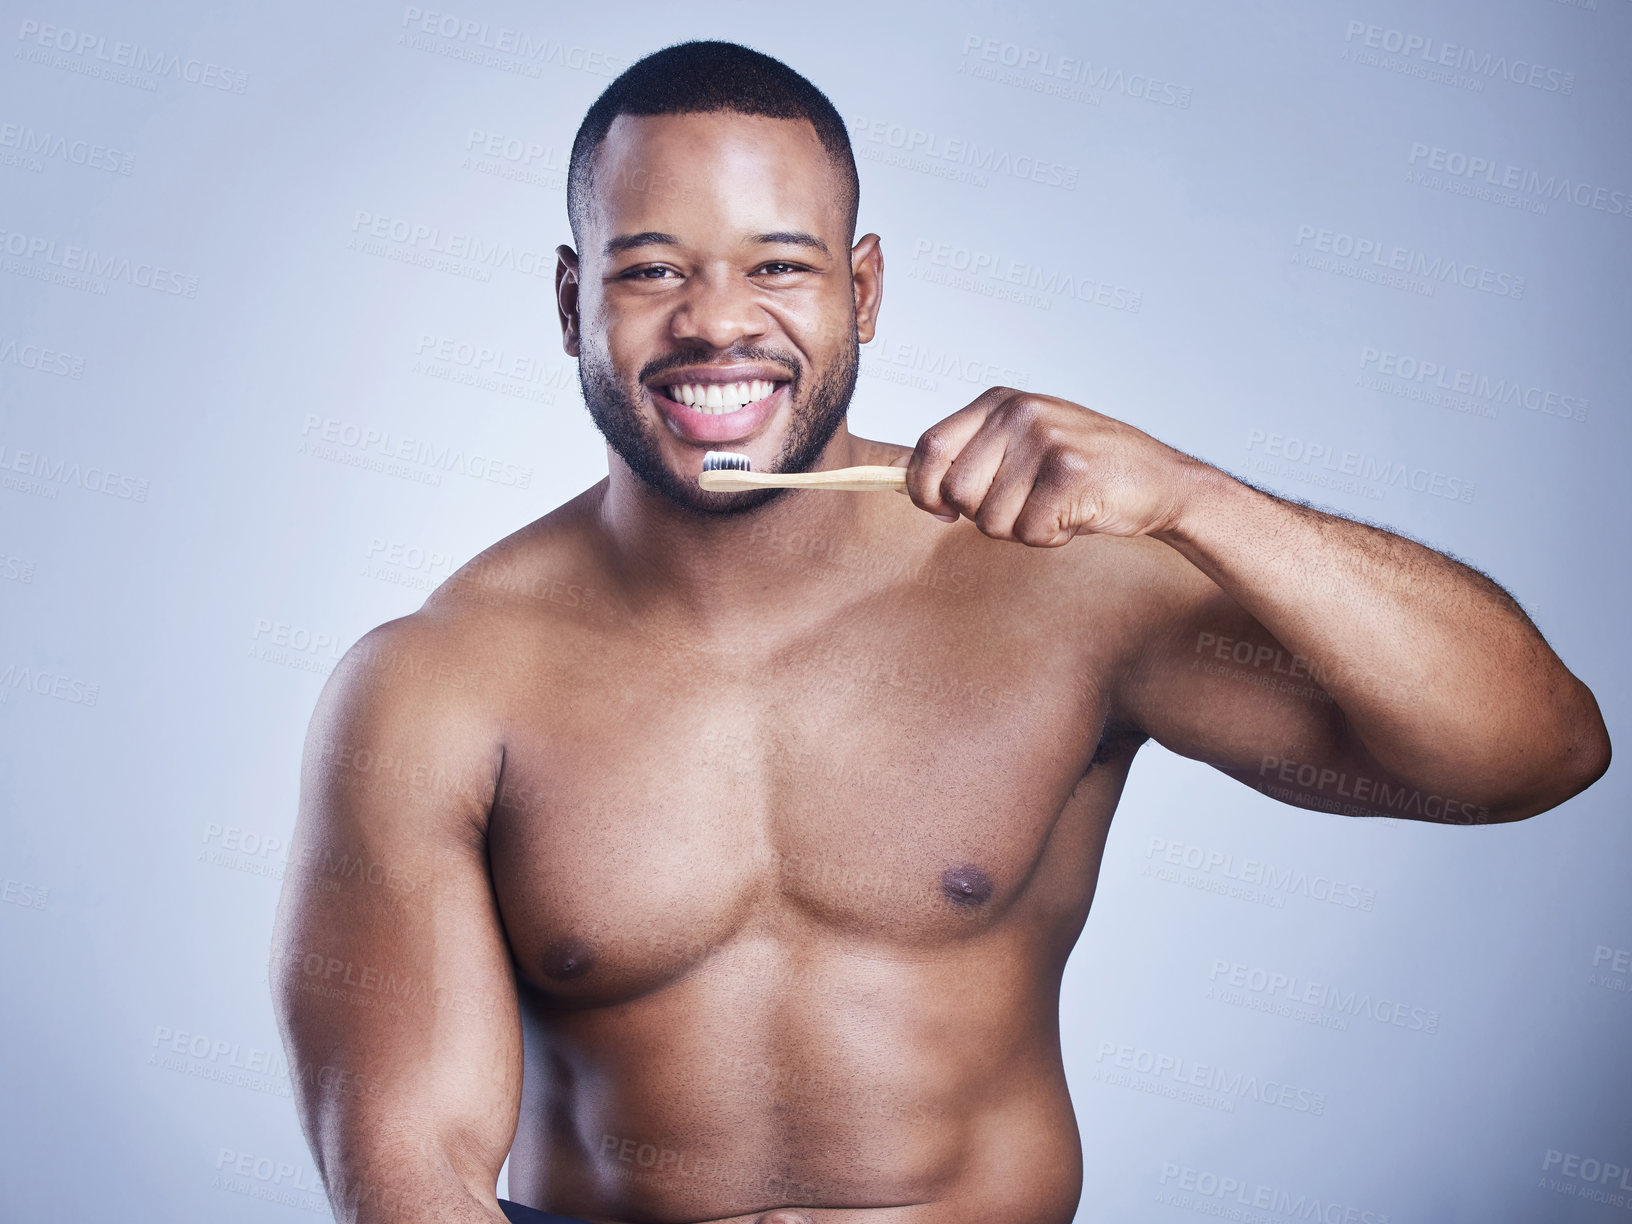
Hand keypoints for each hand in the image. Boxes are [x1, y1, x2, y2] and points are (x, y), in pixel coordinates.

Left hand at [902, 387, 1203, 545]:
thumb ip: (972, 460)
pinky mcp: (1070, 472)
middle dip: (985, 516)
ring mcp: (1045, 438)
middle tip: (1026, 506)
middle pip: (957, 492)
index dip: (923, 489)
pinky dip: (1051, 537)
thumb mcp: (1022, 448)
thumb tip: (914, 488)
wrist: (1160, 481)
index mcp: (999, 402)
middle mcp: (1018, 412)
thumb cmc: (1084, 473)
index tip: (940, 510)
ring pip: (991, 520)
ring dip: (1023, 529)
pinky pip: (1029, 531)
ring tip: (1056, 506)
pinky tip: (1075, 514)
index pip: (928, 447)